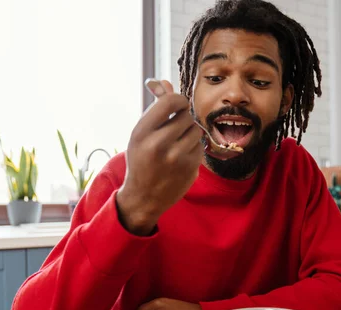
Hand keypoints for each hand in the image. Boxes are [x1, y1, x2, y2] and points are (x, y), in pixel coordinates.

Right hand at [116, 80, 203, 234]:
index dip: (178, 100)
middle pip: (186, 115)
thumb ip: (155, 107)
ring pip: (196, 130)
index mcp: (142, 132)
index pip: (170, 102)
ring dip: (190, 133)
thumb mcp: (140, 133)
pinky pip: (200, 146)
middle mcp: (158, 145)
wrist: (143, 197)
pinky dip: (193, 148)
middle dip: (183, 118)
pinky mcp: (190, 169)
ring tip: (176, 143)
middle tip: (175, 128)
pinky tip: (181, 157)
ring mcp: (176, 159)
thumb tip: (163, 82)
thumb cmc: (141, 159)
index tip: (177, 105)